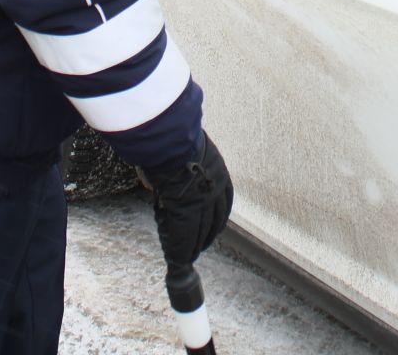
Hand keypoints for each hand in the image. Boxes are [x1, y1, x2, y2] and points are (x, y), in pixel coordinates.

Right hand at [142, 132, 232, 269]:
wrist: (173, 144)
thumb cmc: (179, 141)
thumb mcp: (194, 153)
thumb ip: (191, 167)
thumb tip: (178, 172)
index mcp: (220, 177)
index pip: (224, 205)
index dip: (218, 219)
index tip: (214, 228)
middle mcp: (215, 193)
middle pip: (214, 221)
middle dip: (208, 235)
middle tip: (200, 245)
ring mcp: (201, 205)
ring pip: (200, 232)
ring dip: (194, 246)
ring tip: (188, 255)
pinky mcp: (185, 213)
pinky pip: (183, 236)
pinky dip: (179, 248)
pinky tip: (176, 257)